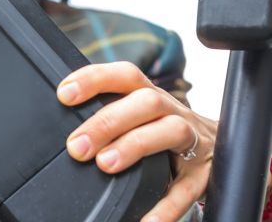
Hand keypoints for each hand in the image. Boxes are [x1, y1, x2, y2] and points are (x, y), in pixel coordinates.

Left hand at [57, 61, 216, 221]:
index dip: (94, 79)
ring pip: (170, 131)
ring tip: (105, 165)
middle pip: (145, 102)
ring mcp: (192, 140)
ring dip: (134, 146)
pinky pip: (187, 189)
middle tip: (77, 146)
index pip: (124, 76)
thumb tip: (64, 127)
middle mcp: (172, 111)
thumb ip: (109, 114)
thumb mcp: (138, 113)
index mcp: (149, 94)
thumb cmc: (162, 128)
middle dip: (107, 122)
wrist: (218, 148)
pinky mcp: (202, 174)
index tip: (64, 94)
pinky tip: (145, 220)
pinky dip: (165, 206)